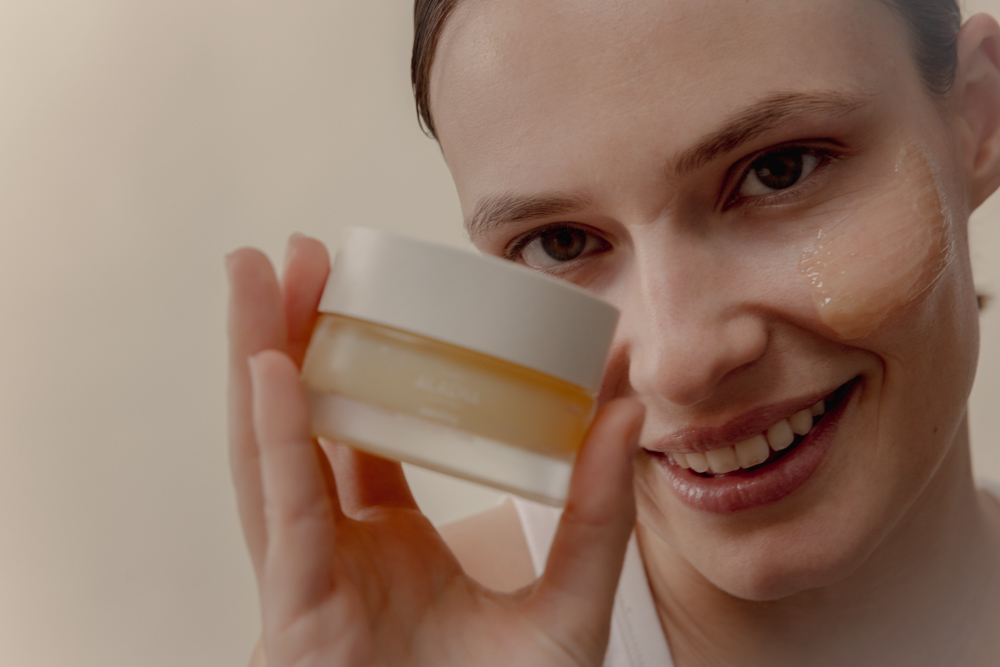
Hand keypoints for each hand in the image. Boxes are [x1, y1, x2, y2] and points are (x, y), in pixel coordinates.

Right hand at [227, 235, 645, 666]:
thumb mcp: (568, 598)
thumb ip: (599, 507)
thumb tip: (626, 407)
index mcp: (388, 543)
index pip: (361, 434)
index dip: (355, 362)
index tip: (364, 291)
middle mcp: (338, 551)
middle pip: (302, 423)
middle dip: (290, 335)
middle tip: (295, 254)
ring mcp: (309, 578)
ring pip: (273, 449)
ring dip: (260, 358)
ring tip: (257, 274)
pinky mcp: (297, 615)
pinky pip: (285, 513)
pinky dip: (276, 437)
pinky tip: (272, 366)